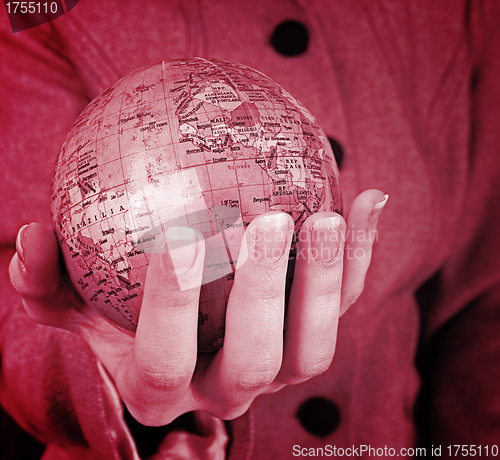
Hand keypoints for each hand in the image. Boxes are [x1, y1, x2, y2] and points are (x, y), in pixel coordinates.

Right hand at [9, 189, 386, 425]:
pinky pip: (345, 303)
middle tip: (268, 222)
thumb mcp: (78, 306)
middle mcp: (228, 387)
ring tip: (327, 215)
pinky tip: (368, 198)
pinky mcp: (313, 336)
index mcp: (164, 385)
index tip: (178, 238)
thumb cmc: (122, 317)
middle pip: (255, 361)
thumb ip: (50, 283)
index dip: (172, 307)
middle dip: (262, 295)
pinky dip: (362, 254)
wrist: (181, 336)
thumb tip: (28, 239)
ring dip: (324, 281)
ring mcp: (279, 367)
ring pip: (314, 346)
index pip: (166, 361)